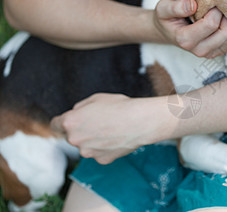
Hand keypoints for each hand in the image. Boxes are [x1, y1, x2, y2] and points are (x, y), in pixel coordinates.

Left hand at [51, 93, 171, 163]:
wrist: (139, 121)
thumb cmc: (119, 106)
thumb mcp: (96, 98)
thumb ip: (80, 108)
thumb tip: (76, 115)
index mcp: (70, 122)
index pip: (55, 125)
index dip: (63, 122)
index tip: (69, 122)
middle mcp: (75, 139)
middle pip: (73, 136)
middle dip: (82, 130)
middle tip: (100, 122)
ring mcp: (88, 152)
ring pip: (87, 146)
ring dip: (94, 140)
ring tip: (112, 130)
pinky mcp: (101, 160)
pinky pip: (100, 153)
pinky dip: (106, 148)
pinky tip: (117, 138)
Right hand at [154, 0, 226, 57]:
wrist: (169, 31)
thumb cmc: (167, 18)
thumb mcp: (164, 8)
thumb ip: (175, 7)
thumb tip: (192, 5)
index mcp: (186, 40)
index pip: (211, 23)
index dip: (214, 9)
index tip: (211, 1)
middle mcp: (200, 50)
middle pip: (226, 32)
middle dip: (226, 15)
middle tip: (219, 6)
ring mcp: (211, 53)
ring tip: (222, 12)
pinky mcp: (219, 52)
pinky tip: (226, 19)